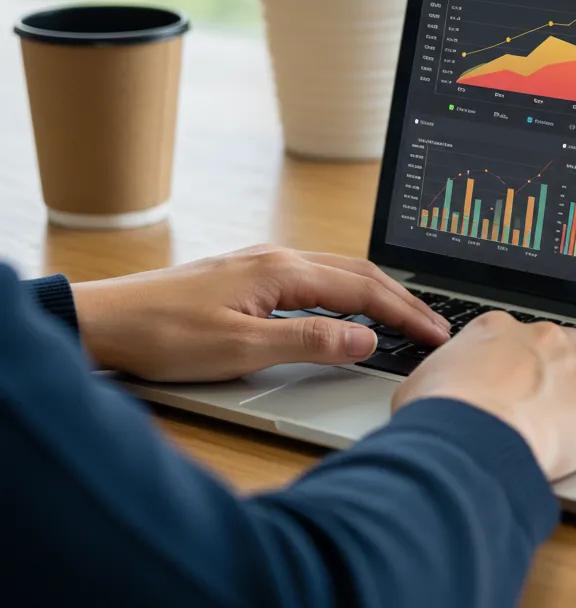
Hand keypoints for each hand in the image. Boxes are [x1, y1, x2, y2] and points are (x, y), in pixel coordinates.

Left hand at [71, 245, 449, 381]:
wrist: (105, 321)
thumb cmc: (163, 335)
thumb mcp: (241, 349)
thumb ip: (309, 342)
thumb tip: (365, 337)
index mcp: (282, 271)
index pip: (362, 290)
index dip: (406, 313)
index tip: (437, 333)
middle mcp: (278, 258)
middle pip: (358, 272)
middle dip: (402, 298)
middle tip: (436, 325)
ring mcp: (263, 263)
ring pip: (339, 271)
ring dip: (377, 293)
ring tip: (407, 316)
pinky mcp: (250, 275)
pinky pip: (317, 277)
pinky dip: (349, 292)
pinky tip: (350, 307)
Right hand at [393, 312, 575, 480]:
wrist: (470, 433)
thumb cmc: (439, 416)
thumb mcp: (418, 391)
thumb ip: (435, 384)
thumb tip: (430, 395)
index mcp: (498, 331)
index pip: (521, 333)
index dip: (527, 351)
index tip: (526, 362)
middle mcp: (545, 339)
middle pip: (571, 340)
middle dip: (574, 357)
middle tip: (574, 377)